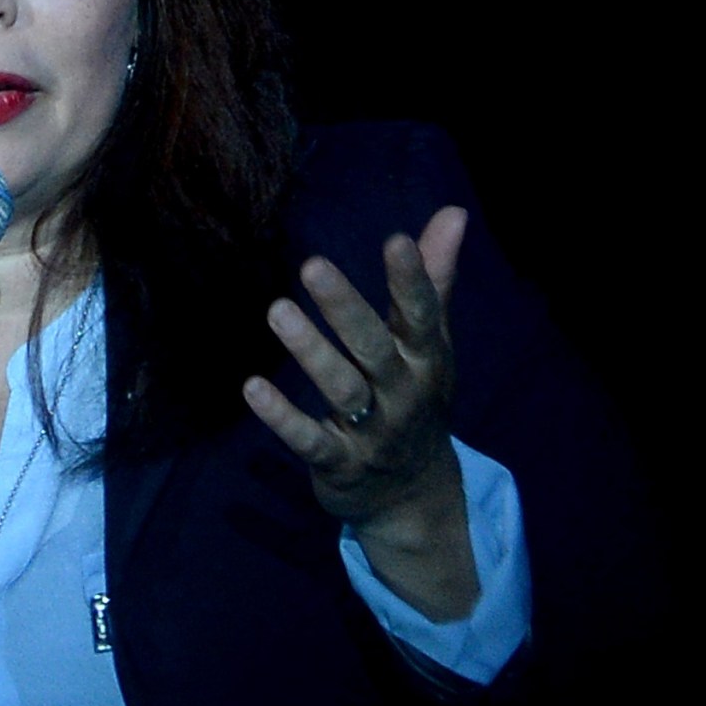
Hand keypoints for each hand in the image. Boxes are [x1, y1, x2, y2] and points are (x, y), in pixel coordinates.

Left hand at [242, 206, 477, 618]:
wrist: (414, 494)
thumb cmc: (414, 398)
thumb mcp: (430, 343)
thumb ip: (434, 279)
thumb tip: (452, 212)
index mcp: (426, 359)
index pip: (422, 315)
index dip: (412, 280)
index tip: (395, 241)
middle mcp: (403, 393)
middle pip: (375, 348)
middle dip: (346, 309)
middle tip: (311, 267)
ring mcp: (372, 431)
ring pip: (342, 389)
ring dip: (311, 352)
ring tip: (277, 312)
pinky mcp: (338, 463)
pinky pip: (309, 440)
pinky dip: (281, 417)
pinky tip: (252, 387)